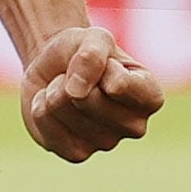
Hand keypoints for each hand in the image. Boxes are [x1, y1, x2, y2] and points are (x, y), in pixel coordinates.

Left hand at [20, 27, 162, 162]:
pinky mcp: (77, 154)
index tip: (104, 62)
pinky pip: (47, 127)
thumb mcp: (93, 37)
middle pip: (87, 99)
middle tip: (77, 76)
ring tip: (66, 88)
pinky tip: (53, 106)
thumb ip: (92, 54)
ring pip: (62, 108)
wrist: (56, 66)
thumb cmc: (83, 51)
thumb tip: (76, 93)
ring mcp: (107, 144)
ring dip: (54, 89)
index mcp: (150, 97)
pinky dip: (40, 108)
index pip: (119, 85)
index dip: (100, 65)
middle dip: (71, 77)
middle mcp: (135, 126)